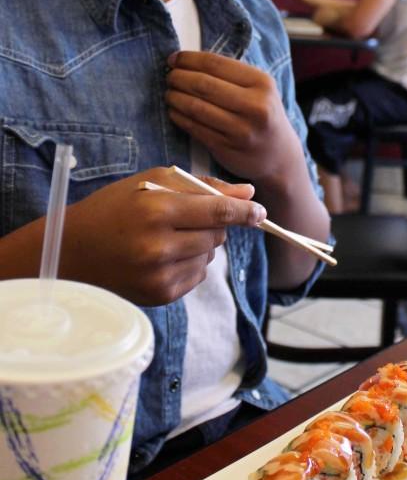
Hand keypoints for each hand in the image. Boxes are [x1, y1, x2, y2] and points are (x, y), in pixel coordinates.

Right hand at [61, 166, 265, 305]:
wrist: (73, 251)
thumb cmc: (114, 208)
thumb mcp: (152, 183)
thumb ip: (202, 186)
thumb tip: (248, 193)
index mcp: (157, 211)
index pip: (218, 211)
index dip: (245, 212)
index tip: (260, 211)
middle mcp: (159, 246)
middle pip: (218, 234)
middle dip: (214, 223)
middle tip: (187, 217)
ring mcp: (159, 276)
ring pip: (209, 256)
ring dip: (201, 244)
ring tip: (168, 237)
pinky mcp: (160, 296)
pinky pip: (197, 277)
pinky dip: (189, 264)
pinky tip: (162, 256)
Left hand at [165, 52, 296, 185]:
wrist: (279, 155)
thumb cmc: (262, 114)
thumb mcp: (259, 89)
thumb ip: (230, 74)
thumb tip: (185, 61)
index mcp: (262, 83)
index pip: (215, 64)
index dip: (189, 59)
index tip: (174, 59)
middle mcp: (254, 106)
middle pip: (203, 85)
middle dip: (179, 78)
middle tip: (169, 76)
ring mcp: (240, 130)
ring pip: (196, 107)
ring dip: (175, 98)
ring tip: (169, 93)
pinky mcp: (227, 148)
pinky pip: (195, 128)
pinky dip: (179, 117)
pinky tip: (174, 111)